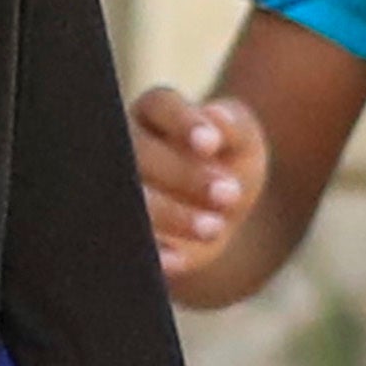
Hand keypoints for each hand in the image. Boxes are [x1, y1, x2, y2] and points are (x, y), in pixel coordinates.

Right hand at [136, 80, 271, 295]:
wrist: (222, 210)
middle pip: (141, 152)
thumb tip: (216, 116)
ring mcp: (122, 186)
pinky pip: (128, 238)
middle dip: (184, 174)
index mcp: (156, 111)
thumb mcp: (243, 140)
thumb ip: (233, 127)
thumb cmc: (229, 161)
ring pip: (132, 197)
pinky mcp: (127, 226)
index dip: (184, 123)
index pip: (161, 105)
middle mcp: (129, 144)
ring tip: (214, 228)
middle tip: (230, 194)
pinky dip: (152, 250)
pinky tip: (179, 260)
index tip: (211, 144)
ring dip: (168, 214)